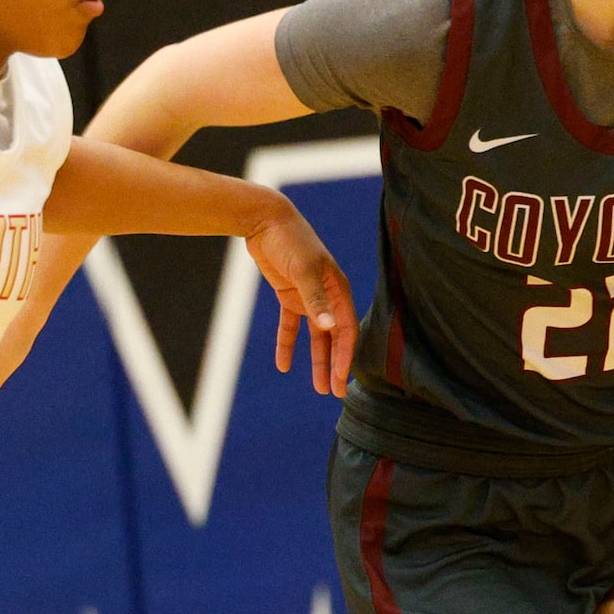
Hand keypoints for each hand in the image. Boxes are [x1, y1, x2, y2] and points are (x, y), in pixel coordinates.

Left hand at [245, 200, 356, 396]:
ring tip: (319, 387)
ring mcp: (309, 297)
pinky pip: (291, 326)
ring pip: (316, 336)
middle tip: (336, 393)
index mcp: (338, 290)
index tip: (341, 381)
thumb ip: (315, 300)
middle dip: (336, 365)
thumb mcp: (303, 271)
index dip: (345, 356)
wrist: (266, 220)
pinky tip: (284, 365)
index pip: (347, 330)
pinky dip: (288, 344)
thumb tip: (330, 328)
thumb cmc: (291, 241)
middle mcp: (328, 296)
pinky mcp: (290, 295)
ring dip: (318, 360)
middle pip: (335, 337)